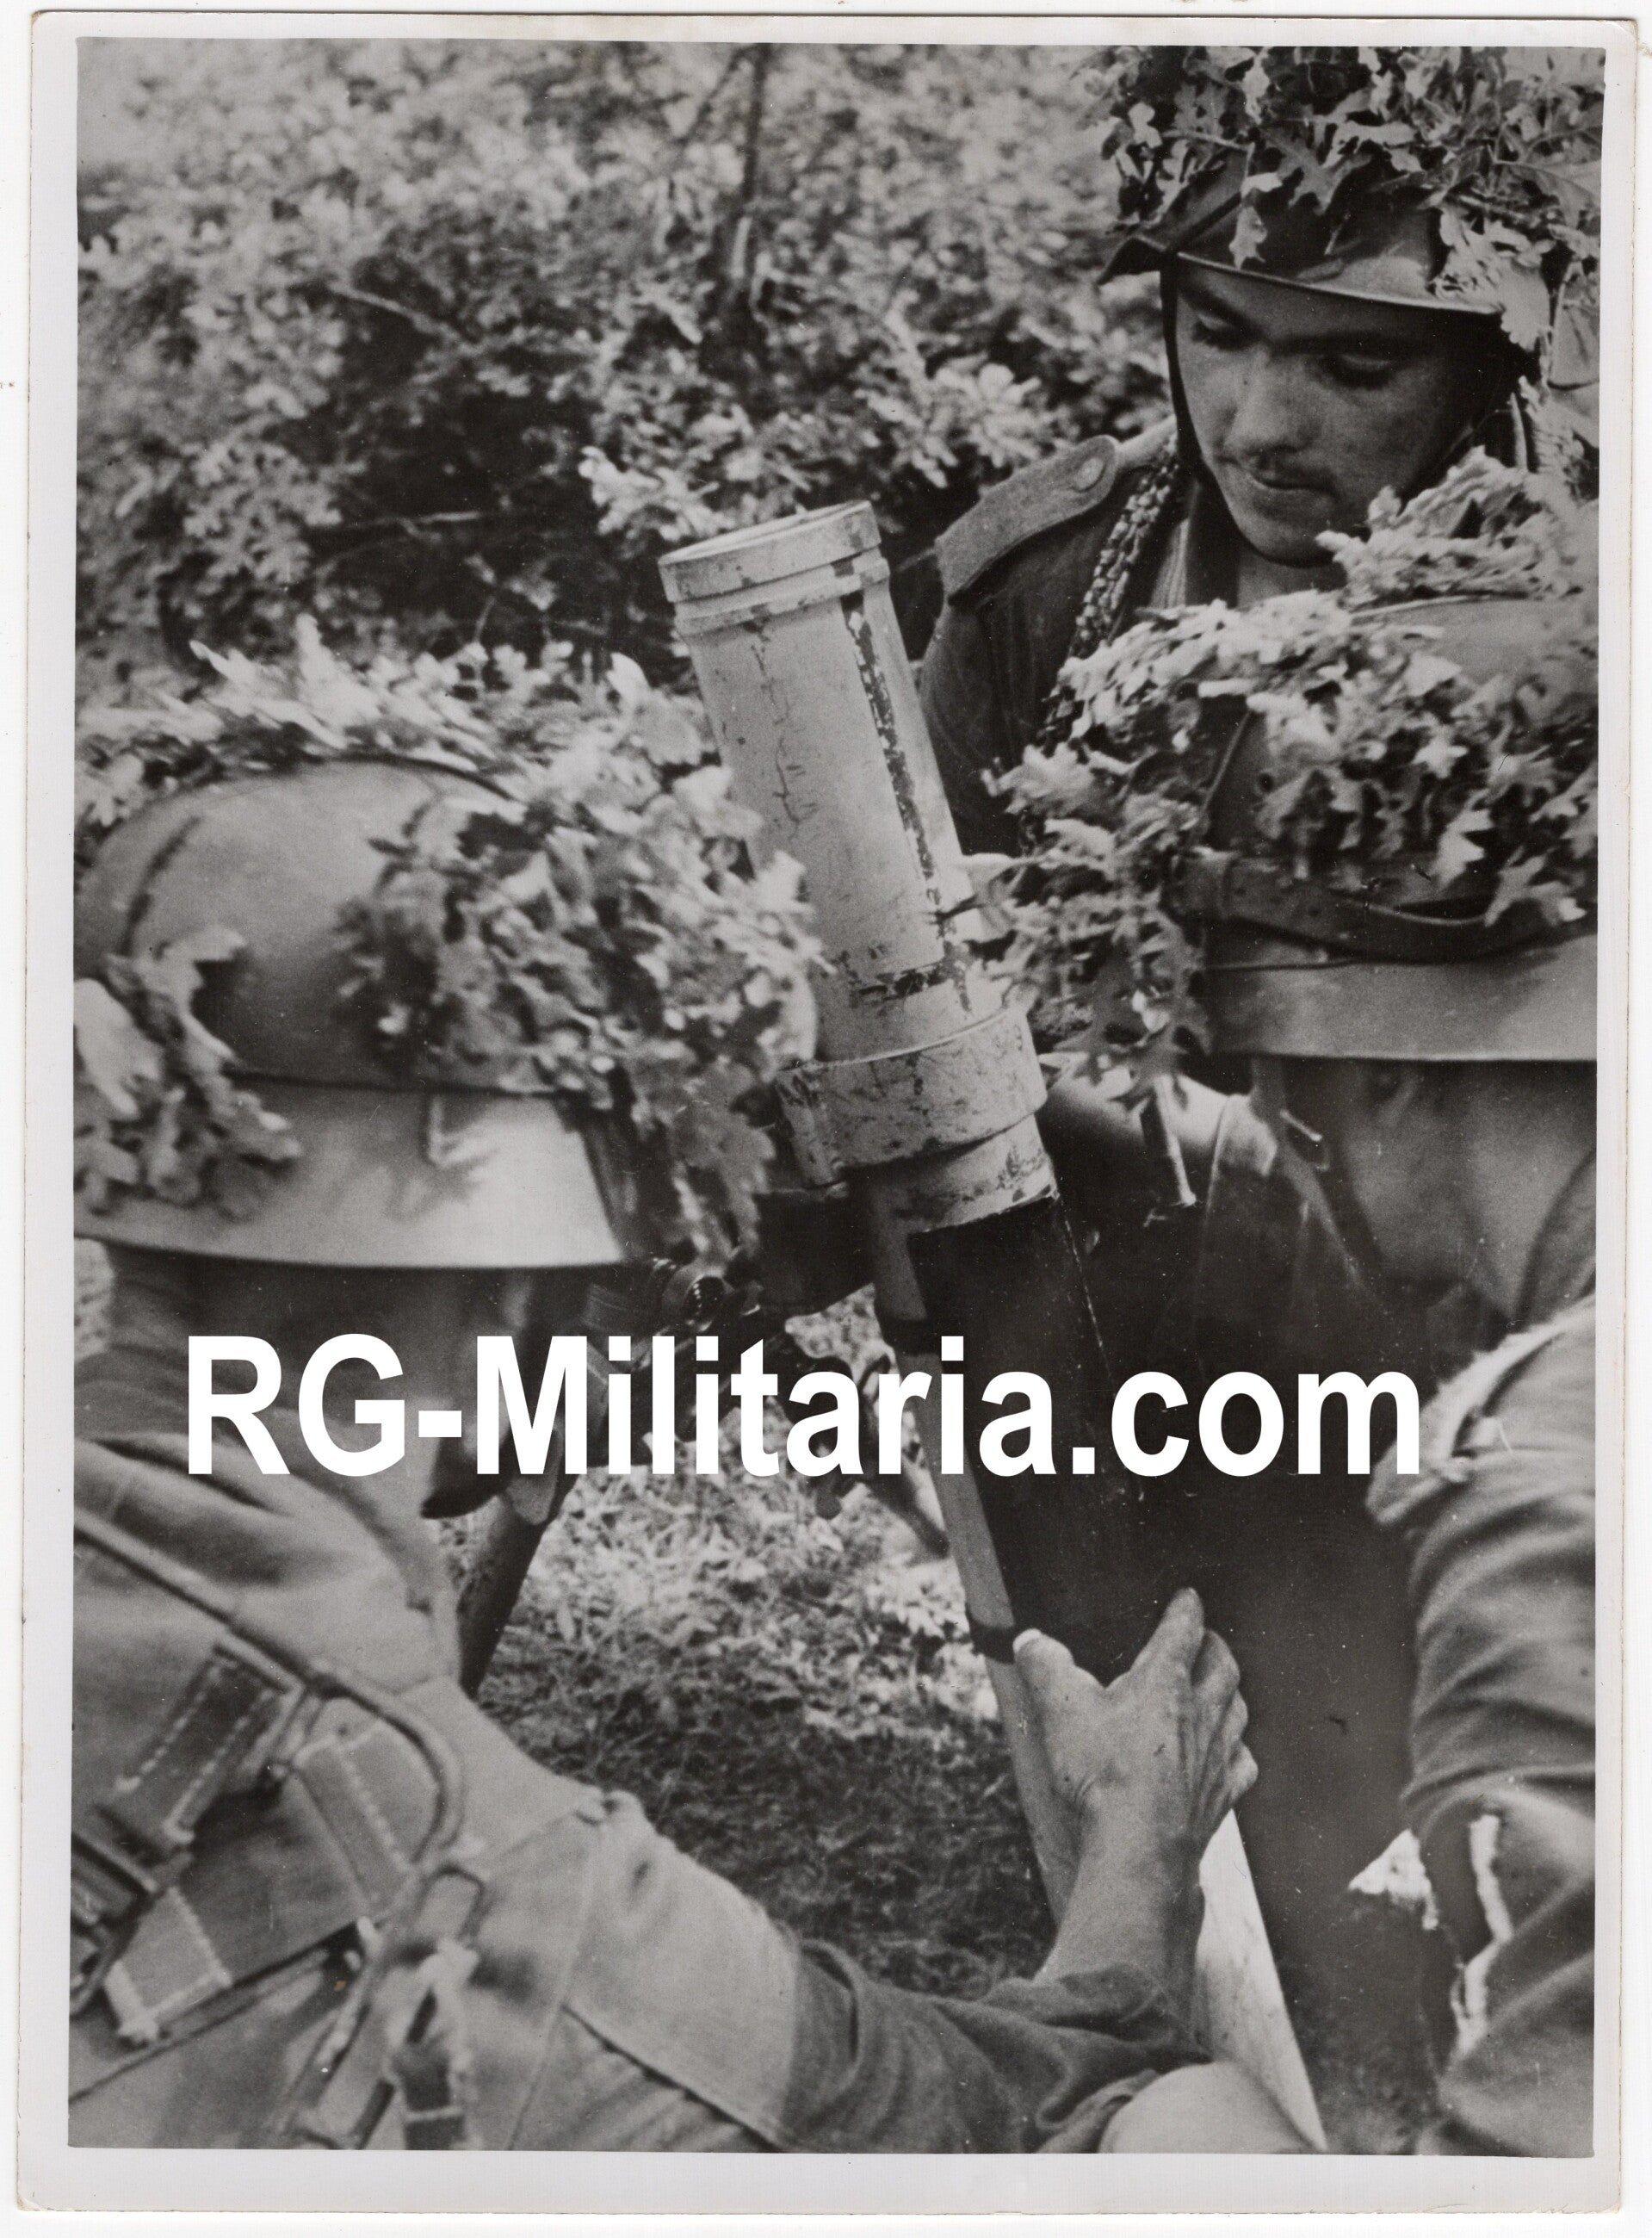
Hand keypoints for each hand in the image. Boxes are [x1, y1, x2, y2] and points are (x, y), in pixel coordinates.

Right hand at [1016, 1590, 1256, 2007]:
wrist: (1139, 1846)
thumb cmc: (1102, 1775)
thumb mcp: (1060, 1710)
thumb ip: (1045, 1666)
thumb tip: (1030, 1640)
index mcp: (1165, 1682)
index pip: (1184, 1631)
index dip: (1185, 1609)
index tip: (1188, 1597)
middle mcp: (1200, 1712)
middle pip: (1223, 1667)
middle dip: (1215, 1647)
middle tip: (1207, 1639)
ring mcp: (1216, 1756)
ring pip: (1237, 1711)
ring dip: (1230, 1693)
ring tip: (1220, 1687)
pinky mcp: (1222, 1796)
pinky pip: (1242, 1764)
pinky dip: (1238, 1751)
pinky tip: (1230, 1754)